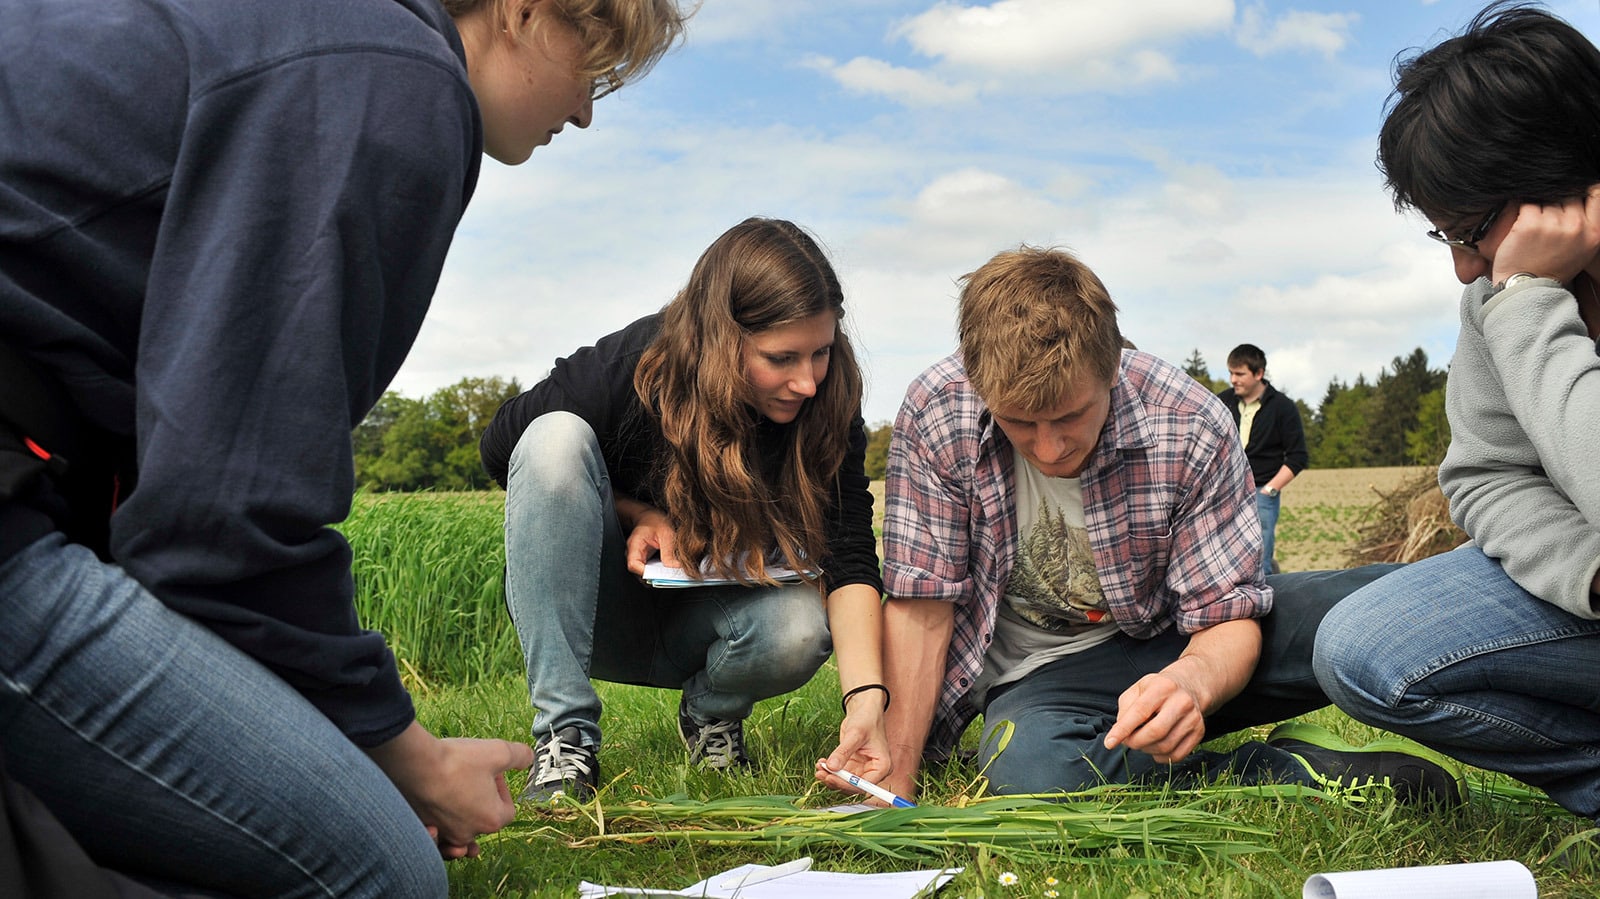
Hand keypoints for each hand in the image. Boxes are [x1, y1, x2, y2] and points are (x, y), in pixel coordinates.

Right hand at [365, 721, 533, 859]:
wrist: (414, 764)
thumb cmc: (457, 761)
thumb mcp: (497, 751)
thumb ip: (518, 755)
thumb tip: (528, 758)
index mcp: (491, 819)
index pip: (508, 810)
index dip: (503, 790)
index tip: (493, 773)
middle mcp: (468, 834)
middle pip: (483, 823)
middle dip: (482, 802)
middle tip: (474, 780)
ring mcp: (443, 834)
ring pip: (459, 834)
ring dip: (462, 823)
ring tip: (460, 808)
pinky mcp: (422, 827)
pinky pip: (435, 835)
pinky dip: (439, 829)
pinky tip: (436, 818)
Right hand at [624, 508, 677, 575]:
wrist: (650, 516)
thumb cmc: (654, 520)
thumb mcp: (666, 533)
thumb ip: (668, 551)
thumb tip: (674, 567)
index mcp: (634, 545)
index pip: (634, 565)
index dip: (645, 573)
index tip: (659, 575)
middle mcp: (633, 554)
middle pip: (639, 573)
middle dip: (653, 577)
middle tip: (668, 577)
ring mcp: (639, 558)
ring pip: (645, 574)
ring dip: (657, 576)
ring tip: (669, 574)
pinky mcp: (645, 560)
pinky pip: (650, 570)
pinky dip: (658, 572)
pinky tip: (667, 570)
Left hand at [815, 707, 893, 803]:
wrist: (864, 710)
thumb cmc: (866, 719)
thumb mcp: (855, 734)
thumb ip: (844, 751)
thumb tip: (831, 767)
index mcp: (882, 766)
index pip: (864, 784)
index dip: (847, 784)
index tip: (831, 778)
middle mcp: (873, 771)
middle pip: (853, 785)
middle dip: (836, 780)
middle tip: (820, 774)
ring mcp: (862, 769)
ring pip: (845, 780)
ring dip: (831, 776)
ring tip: (819, 767)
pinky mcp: (853, 765)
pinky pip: (840, 773)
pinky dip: (830, 770)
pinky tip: (821, 763)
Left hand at [1101, 671, 1206, 763]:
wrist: (1189, 687)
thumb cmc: (1157, 689)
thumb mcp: (1137, 689)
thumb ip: (1126, 708)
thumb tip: (1121, 732)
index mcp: (1162, 687)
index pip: (1140, 712)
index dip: (1123, 730)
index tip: (1109, 743)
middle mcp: (1181, 702)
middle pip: (1155, 732)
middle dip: (1135, 742)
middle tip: (1127, 741)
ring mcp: (1193, 718)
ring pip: (1166, 746)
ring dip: (1147, 750)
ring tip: (1142, 741)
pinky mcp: (1199, 732)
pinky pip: (1177, 755)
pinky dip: (1161, 757)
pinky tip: (1155, 748)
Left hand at [1493, 185, 1599, 285]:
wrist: (1526, 288)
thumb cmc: (1552, 268)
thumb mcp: (1582, 248)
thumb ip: (1586, 224)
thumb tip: (1586, 194)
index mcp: (1593, 233)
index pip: (1596, 193)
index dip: (1584, 188)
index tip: (1574, 190)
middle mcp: (1576, 227)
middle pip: (1568, 195)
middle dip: (1556, 203)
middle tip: (1545, 221)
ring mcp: (1553, 225)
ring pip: (1546, 199)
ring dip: (1538, 209)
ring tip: (1533, 229)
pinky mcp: (1529, 224)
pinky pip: (1526, 204)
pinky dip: (1521, 212)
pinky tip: (1520, 226)